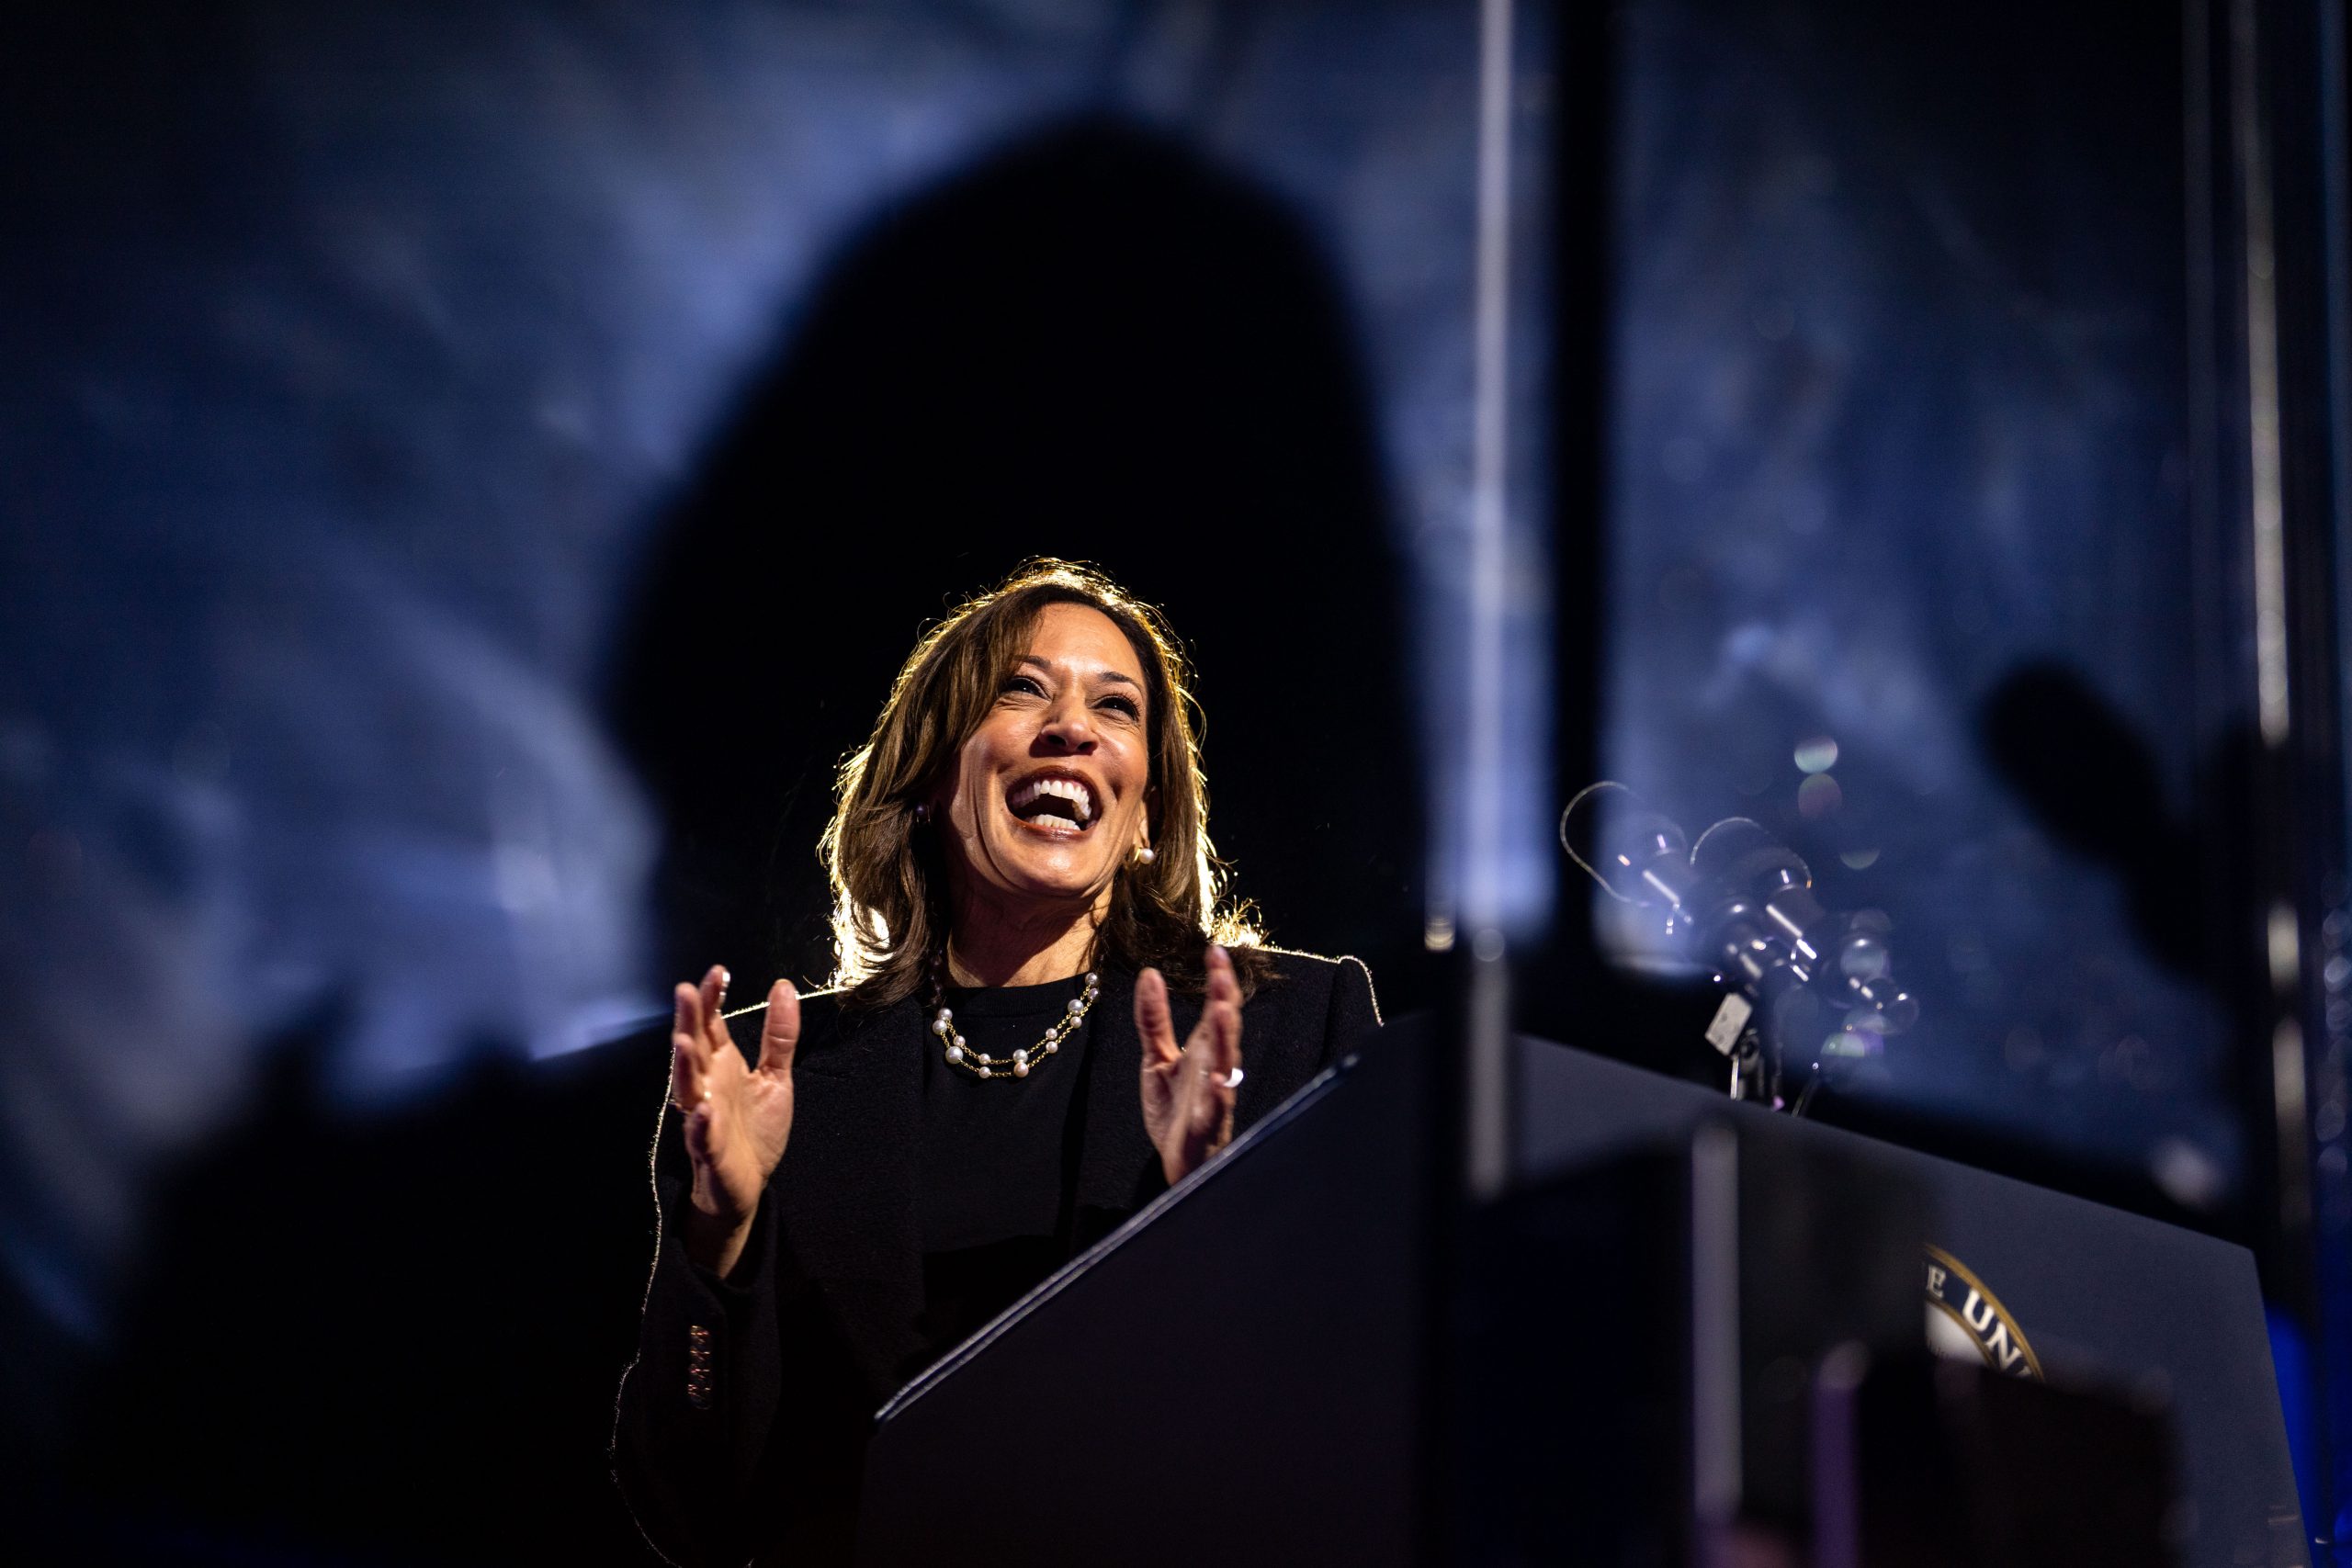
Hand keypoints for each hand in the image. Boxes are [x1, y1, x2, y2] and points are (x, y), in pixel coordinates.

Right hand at [669, 966, 798, 1275]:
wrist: (748, 1185)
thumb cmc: (755, 1130)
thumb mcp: (775, 1076)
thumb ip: (779, 1035)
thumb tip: (783, 985)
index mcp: (722, 1065)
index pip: (711, 1026)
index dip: (711, 1000)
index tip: (718, 971)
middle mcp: (708, 1086)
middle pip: (693, 1049)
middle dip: (688, 1022)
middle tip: (685, 992)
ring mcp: (705, 1118)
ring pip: (687, 1089)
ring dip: (684, 1067)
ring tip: (684, 1042)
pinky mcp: (710, 1151)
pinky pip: (702, 1136)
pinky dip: (700, 1124)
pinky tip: (702, 1110)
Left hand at [1136, 944, 1242, 1184]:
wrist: (1179, 1162)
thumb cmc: (1175, 1110)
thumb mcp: (1156, 1059)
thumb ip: (1154, 1020)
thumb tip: (1150, 974)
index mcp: (1204, 1051)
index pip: (1216, 1008)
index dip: (1218, 980)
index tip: (1214, 950)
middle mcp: (1214, 1069)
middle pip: (1224, 1030)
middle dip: (1224, 1000)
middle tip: (1221, 971)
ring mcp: (1214, 1098)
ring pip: (1225, 1064)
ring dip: (1224, 1038)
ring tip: (1221, 1011)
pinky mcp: (1205, 1127)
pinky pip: (1214, 1110)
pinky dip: (1218, 1096)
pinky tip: (1217, 1081)